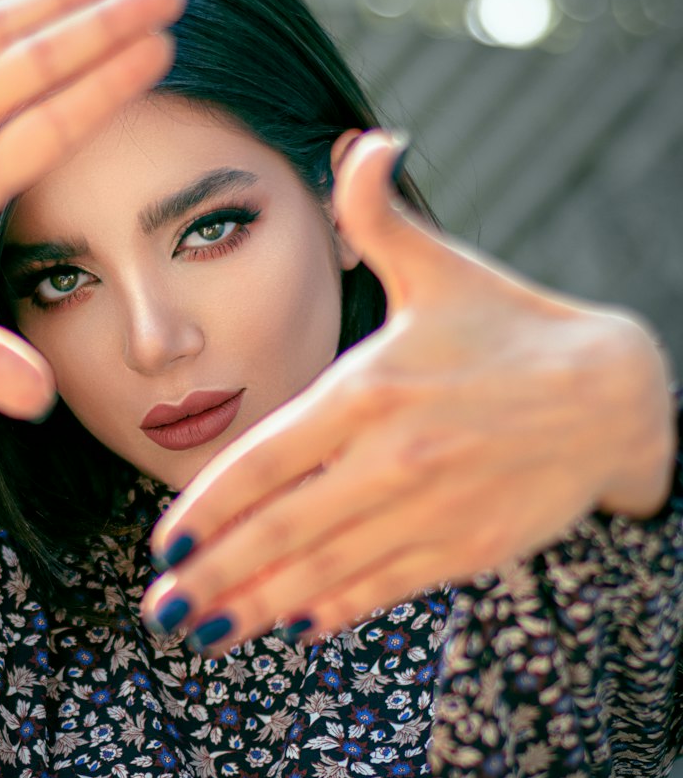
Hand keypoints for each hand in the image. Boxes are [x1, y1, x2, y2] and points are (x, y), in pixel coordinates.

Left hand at [142, 130, 675, 651]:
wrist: (616, 396)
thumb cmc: (513, 328)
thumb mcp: (442, 269)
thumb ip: (380, 217)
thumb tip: (359, 145)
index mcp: (370, 389)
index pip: (265, 459)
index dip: (206, 507)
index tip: (163, 542)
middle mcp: (392, 457)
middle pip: (279, 530)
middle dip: (212, 574)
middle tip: (159, 609)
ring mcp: (430, 511)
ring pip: (323, 572)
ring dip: (255, 607)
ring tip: (203, 632)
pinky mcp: (466, 548)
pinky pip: (383, 589)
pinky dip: (333, 611)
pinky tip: (292, 627)